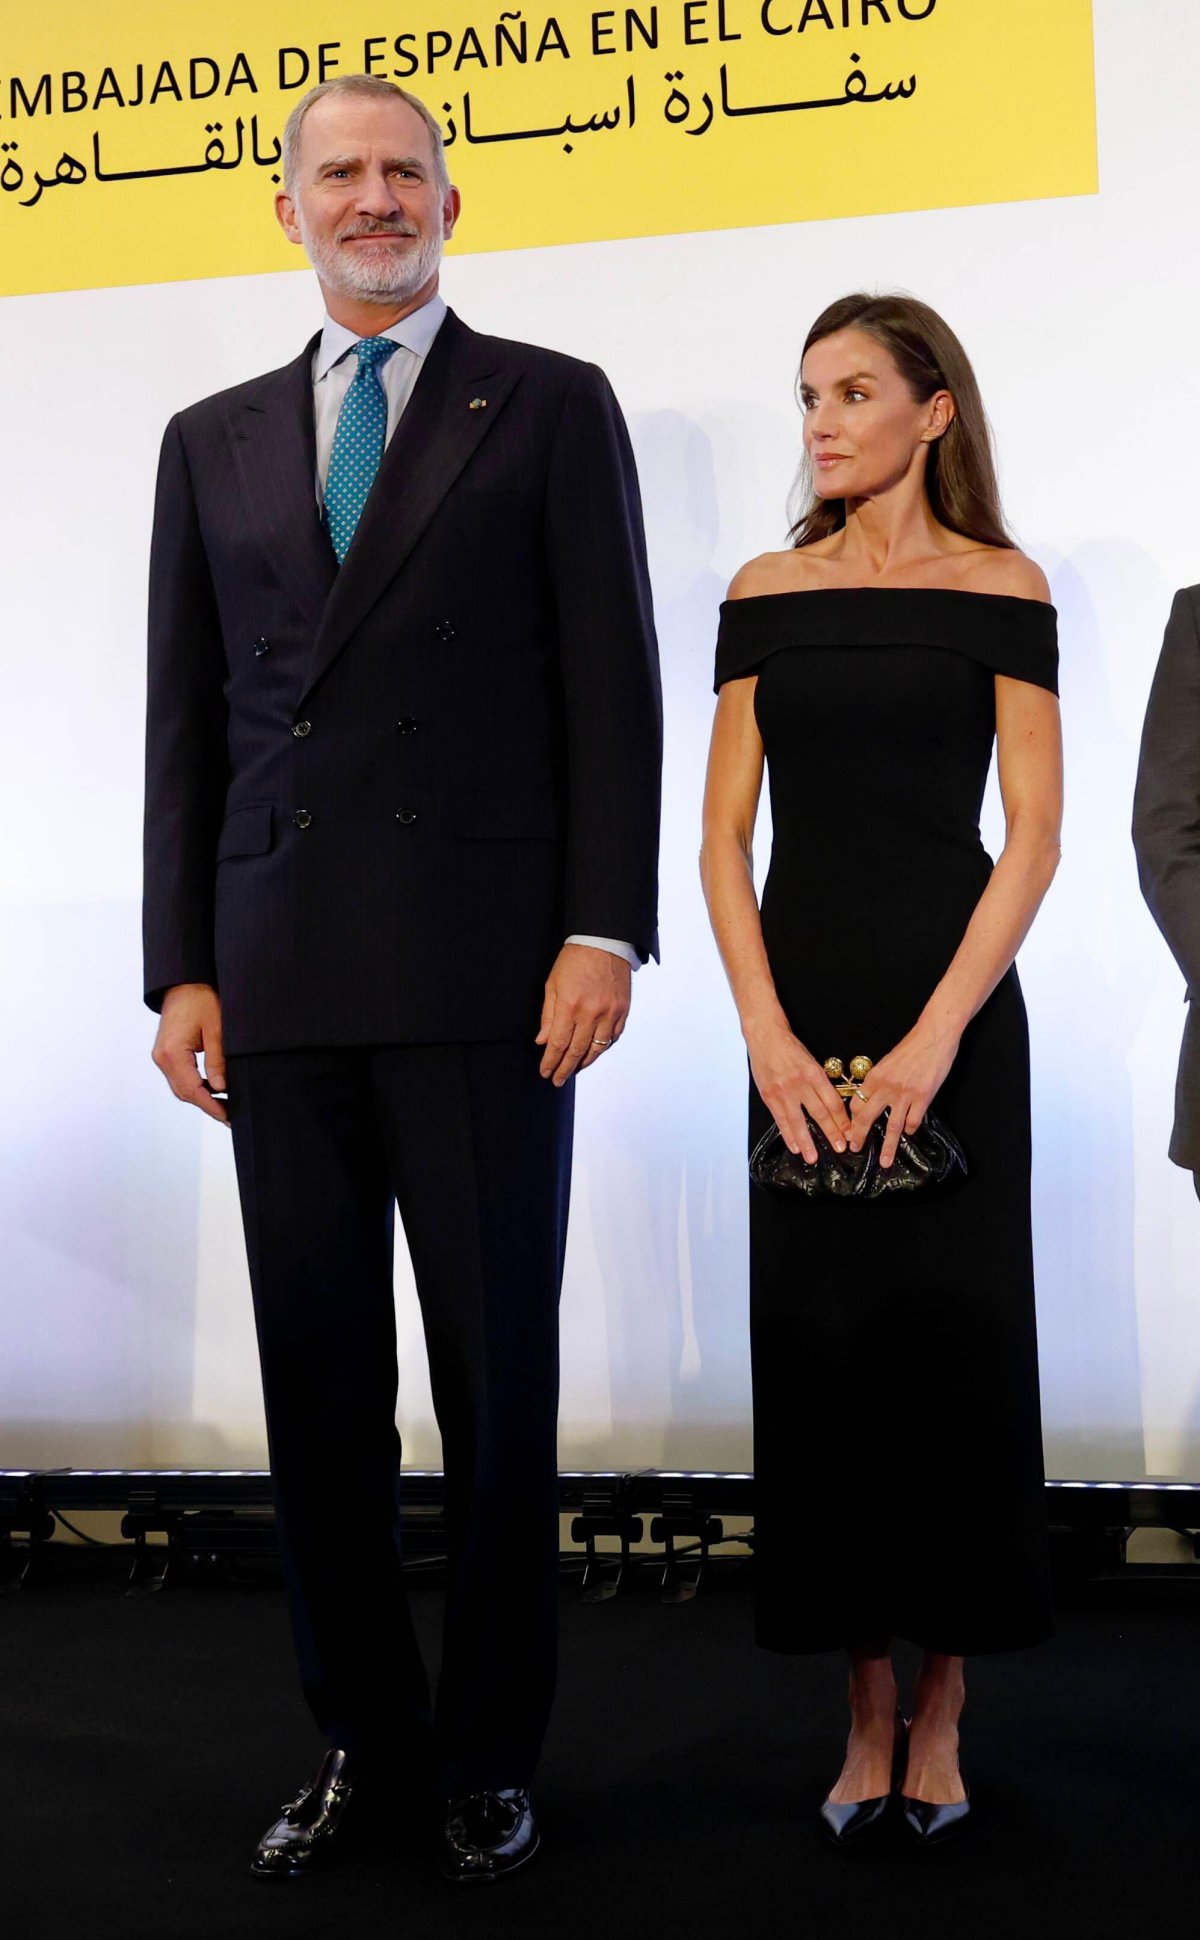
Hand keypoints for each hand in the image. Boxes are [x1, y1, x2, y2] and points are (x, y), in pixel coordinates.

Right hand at [152, 983, 228, 1125]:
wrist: (184, 982)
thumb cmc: (201, 999)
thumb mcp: (217, 1029)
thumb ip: (217, 1061)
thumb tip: (221, 1088)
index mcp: (172, 1053)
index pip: (192, 1090)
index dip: (211, 1106)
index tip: (228, 1116)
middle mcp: (162, 1058)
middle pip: (184, 1093)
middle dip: (208, 1105)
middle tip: (232, 1115)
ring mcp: (161, 1056)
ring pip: (181, 1087)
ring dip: (202, 1097)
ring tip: (226, 1104)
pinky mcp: (166, 1053)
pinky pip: (180, 1076)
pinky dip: (196, 1085)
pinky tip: (214, 1088)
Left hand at [536, 944, 630, 1085]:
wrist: (605, 942)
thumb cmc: (575, 960)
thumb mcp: (553, 985)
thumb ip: (548, 1016)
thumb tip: (543, 1041)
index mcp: (570, 1006)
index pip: (559, 1044)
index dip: (551, 1061)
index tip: (545, 1072)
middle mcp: (591, 1013)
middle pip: (577, 1051)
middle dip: (565, 1069)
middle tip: (557, 1080)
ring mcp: (610, 1013)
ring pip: (597, 1049)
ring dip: (584, 1063)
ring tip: (574, 1070)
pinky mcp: (623, 1011)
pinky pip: (613, 1038)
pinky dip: (602, 1049)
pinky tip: (593, 1053)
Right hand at [746, 1021, 849, 1161]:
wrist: (766, 1036)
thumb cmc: (790, 1048)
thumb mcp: (810, 1061)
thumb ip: (820, 1083)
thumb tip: (831, 1107)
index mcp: (815, 1073)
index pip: (833, 1101)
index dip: (842, 1119)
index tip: (849, 1133)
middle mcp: (800, 1083)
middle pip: (820, 1113)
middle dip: (831, 1133)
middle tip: (840, 1148)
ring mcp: (783, 1091)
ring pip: (799, 1121)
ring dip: (807, 1141)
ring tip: (813, 1158)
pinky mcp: (769, 1096)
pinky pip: (781, 1120)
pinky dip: (788, 1135)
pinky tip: (795, 1146)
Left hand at [846, 1023, 959, 1168]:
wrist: (933, 1036)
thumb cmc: (911, 1048)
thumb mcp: (887, 1062)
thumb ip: (879, 1081)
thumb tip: (871, 1097)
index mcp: (874, 1077)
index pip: (856, 1103)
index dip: (851, 1120)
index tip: (849, 1131)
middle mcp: (886, 1087)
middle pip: (867, 1117)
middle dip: (859, 1136)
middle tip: (855, 1149)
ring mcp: (904, 1094)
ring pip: (892, 1126)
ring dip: (887, 1147)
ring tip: (884, 1162)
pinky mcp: (923, 1097)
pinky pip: (913, 1120)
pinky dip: (911, 1129)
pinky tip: (910, 1132)